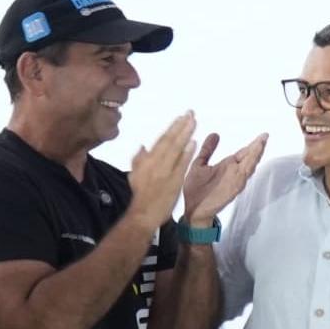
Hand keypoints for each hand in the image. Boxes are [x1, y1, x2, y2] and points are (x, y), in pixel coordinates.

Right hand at [122, 113, 199, 228]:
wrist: (144, 214)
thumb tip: (142, 146)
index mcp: (147, 161)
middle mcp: (156, 163)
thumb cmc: (140, 195)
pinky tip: (194, 143)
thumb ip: (139, 159)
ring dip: (186, 134)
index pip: (161, 140)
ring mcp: (166, 171)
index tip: (180, 117)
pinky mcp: (175, 180)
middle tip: (191, 114)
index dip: (172, 127)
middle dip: (181, 126)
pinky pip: (182, 164)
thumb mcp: (135, 175)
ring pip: (177, 149)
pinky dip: (188, 153)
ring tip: (194, 122)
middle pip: (170, 141)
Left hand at [180, 131, 268, 223]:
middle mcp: (233, 172)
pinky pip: (244, 176)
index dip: (253, 144)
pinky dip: (250, 167)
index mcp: (227, 166)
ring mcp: (235, 180)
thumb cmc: (195, 189)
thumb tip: (214, 135)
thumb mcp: (199, 164)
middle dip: (258, 147)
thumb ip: (207, 150)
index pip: (244, 153)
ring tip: (261, 144)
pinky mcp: (233, 188)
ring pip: (250, 165)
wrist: (192, 209)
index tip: (262, 135)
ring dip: (256, 155)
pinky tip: (253, 159)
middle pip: (250, 157)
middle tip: (265, 136)